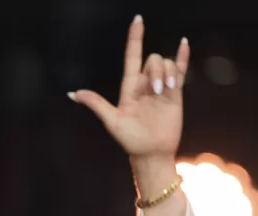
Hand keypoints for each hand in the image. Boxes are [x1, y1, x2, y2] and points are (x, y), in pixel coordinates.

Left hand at [70, 15, 188, 161]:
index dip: (134, 38)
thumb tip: (73, 94)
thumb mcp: (112, 121)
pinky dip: (183, 58)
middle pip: (152, 60)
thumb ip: (96, 104)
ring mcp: (161, 88)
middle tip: (156, 90)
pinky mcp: (176, 94)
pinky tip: (184, 45)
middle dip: (156, 70)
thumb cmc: (130, 139)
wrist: (151, 153)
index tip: (138, 20)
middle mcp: (145, 84)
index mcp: (129, 87)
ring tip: (168, 90)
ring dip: (168, 72)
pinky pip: (181, 70)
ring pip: (166, 64)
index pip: (132, 57)